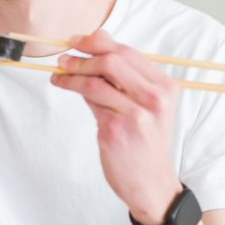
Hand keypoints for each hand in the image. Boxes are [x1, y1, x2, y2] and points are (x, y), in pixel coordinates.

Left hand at [51, 29, 181, 224]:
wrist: (152, 183)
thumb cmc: (147, 141)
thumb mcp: (148, 105)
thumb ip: (126, 76)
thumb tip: (97, 41)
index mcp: (165, 87)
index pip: (127, 52)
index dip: (97, 42)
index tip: (77, 41)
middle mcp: (154, 99)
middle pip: (111, 62)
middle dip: (83, 57)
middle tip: (64, 58)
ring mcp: (135, 115)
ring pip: (95, 82)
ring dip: (72, 75)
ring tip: (59, 74)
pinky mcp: (115, 131)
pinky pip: (90, 103)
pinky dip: (74, 91)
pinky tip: (64, 87)